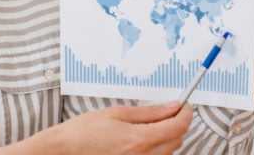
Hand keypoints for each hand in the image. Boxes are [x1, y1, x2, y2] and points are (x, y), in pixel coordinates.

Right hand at [0, 101, 191, 154]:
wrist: (67, 150)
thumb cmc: (85, 130)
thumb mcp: (117, 113)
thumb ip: (148, 112)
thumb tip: (171, 106)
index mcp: (140, 139)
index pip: (178, 126)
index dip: (186, 113)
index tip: (184, 104)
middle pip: (177, 140)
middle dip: (177, 123)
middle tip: (168, 110)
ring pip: (169, 151)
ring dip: (168, 136)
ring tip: (152, 123)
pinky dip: (157, 147)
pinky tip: (144, 137)